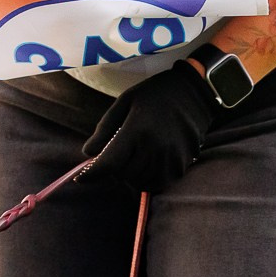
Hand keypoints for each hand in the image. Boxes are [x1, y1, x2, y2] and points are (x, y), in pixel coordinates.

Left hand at [80, 59, 222, 193]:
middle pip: (122, 176)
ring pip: (138, 182)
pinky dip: (147, 177)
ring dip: (130, 175)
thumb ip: (105, 129)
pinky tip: (148, 162)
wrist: (194, 93)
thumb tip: (88, 153)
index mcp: (137, 131)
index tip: (80, 178)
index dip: (91, 175)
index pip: (108, 164)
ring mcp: (169, 160)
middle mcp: (154, 149)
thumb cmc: (154, 95)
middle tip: (118, 155)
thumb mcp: (125, 103)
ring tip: (134, 157)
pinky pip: (156, 183)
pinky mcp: (180, 166)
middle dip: (114, 169)